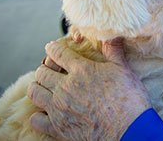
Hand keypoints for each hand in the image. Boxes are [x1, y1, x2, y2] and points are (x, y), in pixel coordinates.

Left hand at [27, 37, 150, 140]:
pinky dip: (39, 115)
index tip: (52, 47)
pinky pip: (36, 119)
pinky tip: (47, 112)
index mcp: (82, 70)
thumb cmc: (128, 99)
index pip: (58, 53)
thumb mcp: (123, 69)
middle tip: (52, 70)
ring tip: (46, 88)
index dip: (53, 48)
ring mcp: (59, 109)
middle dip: (45, 68)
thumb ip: (113, 50)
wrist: (128, 131)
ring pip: (34, 93)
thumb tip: (111, 33)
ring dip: (38, 88)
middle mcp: (65, 87)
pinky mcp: (58, 128)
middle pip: (41, 72)